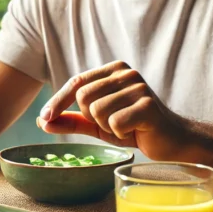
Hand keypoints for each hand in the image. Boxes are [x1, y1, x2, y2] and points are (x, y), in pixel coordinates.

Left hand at [36, 61, 191, 160]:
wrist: (170, 141)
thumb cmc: (134, 128)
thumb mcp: (97, 123)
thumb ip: (71, 120)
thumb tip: (41, 120)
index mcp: (113, 70)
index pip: (76, 82)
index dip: (57, 101)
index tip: (44, 117)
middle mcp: (126, 73)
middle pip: (83, 97)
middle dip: (91, 118)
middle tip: (111, 123)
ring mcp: (138, 88)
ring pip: (97, 112)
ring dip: (106, 127)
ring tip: (124, 127)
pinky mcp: (147, 106)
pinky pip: (114, 123)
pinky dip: (120, 134)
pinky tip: (135, 131)